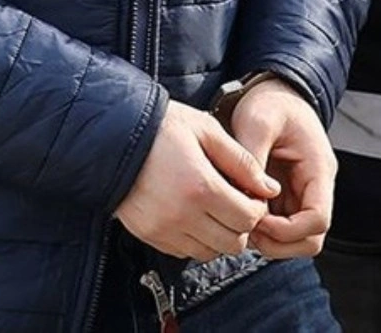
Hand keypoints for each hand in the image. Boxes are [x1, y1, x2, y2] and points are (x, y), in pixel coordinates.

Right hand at [116, 101, 280, 262]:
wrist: (112, 136)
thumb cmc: (160, 127)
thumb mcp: (206, 130)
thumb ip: (242, 161)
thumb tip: (269, 189)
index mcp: (201, 186)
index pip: (248, 219)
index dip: (257, 208)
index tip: (250, 194)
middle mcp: (182, 214)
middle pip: (233, 242)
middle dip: (241, 225)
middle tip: (235, 203)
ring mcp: (163, 228)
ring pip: (210, 252)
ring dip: (219, 235)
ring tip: (212, 209)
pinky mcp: (149, 235)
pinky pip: (184, 253)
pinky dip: (195, 240)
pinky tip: (192, 215)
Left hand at [228, 78, 337, 258]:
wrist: (273, 92)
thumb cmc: (269, 103)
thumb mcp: (258, 121)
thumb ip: (252, 157)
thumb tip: (245, 194)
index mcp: (318, 170)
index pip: (317, 220)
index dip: (287, 230)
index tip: (257, 219)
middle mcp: (315, 187)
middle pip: (310, 238)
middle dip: (278, 242)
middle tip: (246, 229)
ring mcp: (301, 193)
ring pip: (296, 238)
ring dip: (269, 239)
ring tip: (239, 222)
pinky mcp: (286, 195)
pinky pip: (280, 225)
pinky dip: (262, 229)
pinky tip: (239, 213)